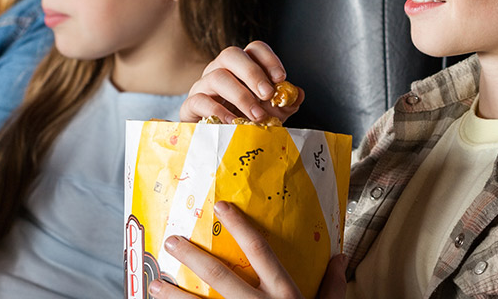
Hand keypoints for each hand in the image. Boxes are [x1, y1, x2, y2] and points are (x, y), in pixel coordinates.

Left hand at [148, 201, 345, 298]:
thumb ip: (332, 286)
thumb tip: (342, 256)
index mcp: (285, 295)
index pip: (261, 252)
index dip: (241, 227)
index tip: (222, 207)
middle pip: (221, 275)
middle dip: (193, 256)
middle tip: (171, 241)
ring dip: (174, 295)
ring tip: (155, 284)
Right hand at [178, 41, 303, 123]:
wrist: (217, 144)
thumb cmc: (244, 123)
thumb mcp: (270, 114)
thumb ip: (284, 104)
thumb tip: (297, 94)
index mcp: (241, 68)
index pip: (254, 49)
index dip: (268, 59)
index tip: (281, 78)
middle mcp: (220, 70)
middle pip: (231, 54)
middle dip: (252, 73)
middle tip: (268, 94)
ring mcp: (203, 86)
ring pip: (217, 76)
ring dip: (241, 96)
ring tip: (256, 116)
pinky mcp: (190, 105)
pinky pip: (199, 100)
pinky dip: (218, 110)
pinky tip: (233, 123)